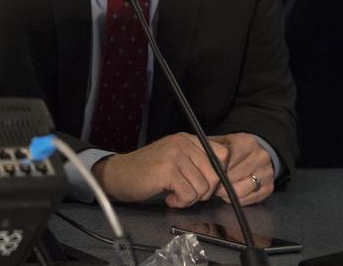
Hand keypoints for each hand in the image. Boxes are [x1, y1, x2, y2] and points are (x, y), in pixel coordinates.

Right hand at [92, 132, 228, 207]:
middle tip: (186, 192)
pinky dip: (181, 202)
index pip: (222, 154)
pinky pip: (189, 195)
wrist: (119, 174)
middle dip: (204, 191)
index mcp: (187, 139)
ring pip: (203, 187)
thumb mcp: (176, 158)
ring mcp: (174, 155)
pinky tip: (170, 199)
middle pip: (215, 174)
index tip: (203, 182)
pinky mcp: (167, 171)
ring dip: (190, 199)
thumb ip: (197, 161)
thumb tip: (223, 177)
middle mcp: (182, 143)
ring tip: (175, 195)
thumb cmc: (148, 170)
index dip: (219, 174)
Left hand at [209, 133, 274, 205]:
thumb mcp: (223, 141)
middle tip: (208, 184)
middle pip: (232, 177)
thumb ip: (210, 147)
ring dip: (226, 193)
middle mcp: (260, 157)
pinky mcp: (269, 188)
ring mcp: (267, 173)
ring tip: (218, 189)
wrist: (261, 151)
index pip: (226, 160)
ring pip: (240, 190)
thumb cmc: (236, 148)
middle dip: (218, 183)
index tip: (204, 173)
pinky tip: (229, 193)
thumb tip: (191, 155)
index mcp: (246, 143)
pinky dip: (236, 199)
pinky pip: (248, 200)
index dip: (213, 169)